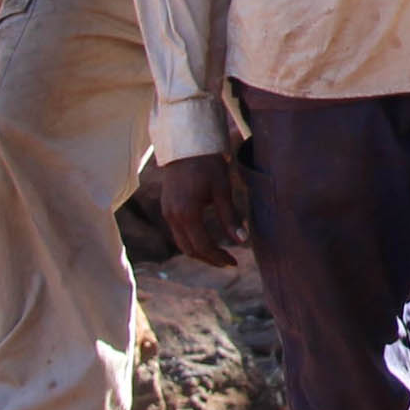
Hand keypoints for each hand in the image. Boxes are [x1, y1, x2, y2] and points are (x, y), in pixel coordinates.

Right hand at [155, 153, 248, 270]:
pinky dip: (192, 241)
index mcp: (187, 213)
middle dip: (209, 258)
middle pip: (190, 249)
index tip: (233, 262)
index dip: (218, 257)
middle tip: (228, 261)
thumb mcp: (223, 190)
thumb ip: (230, 217)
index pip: (202, 246)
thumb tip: (242, 241)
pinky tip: (207, 239)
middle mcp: (173, 216)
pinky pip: (178, 233)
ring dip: (200, 251)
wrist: (186, 146)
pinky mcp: (167, 208)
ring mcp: (167, 212)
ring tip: (219, 254)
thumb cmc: (208, 165)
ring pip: (182, 243)